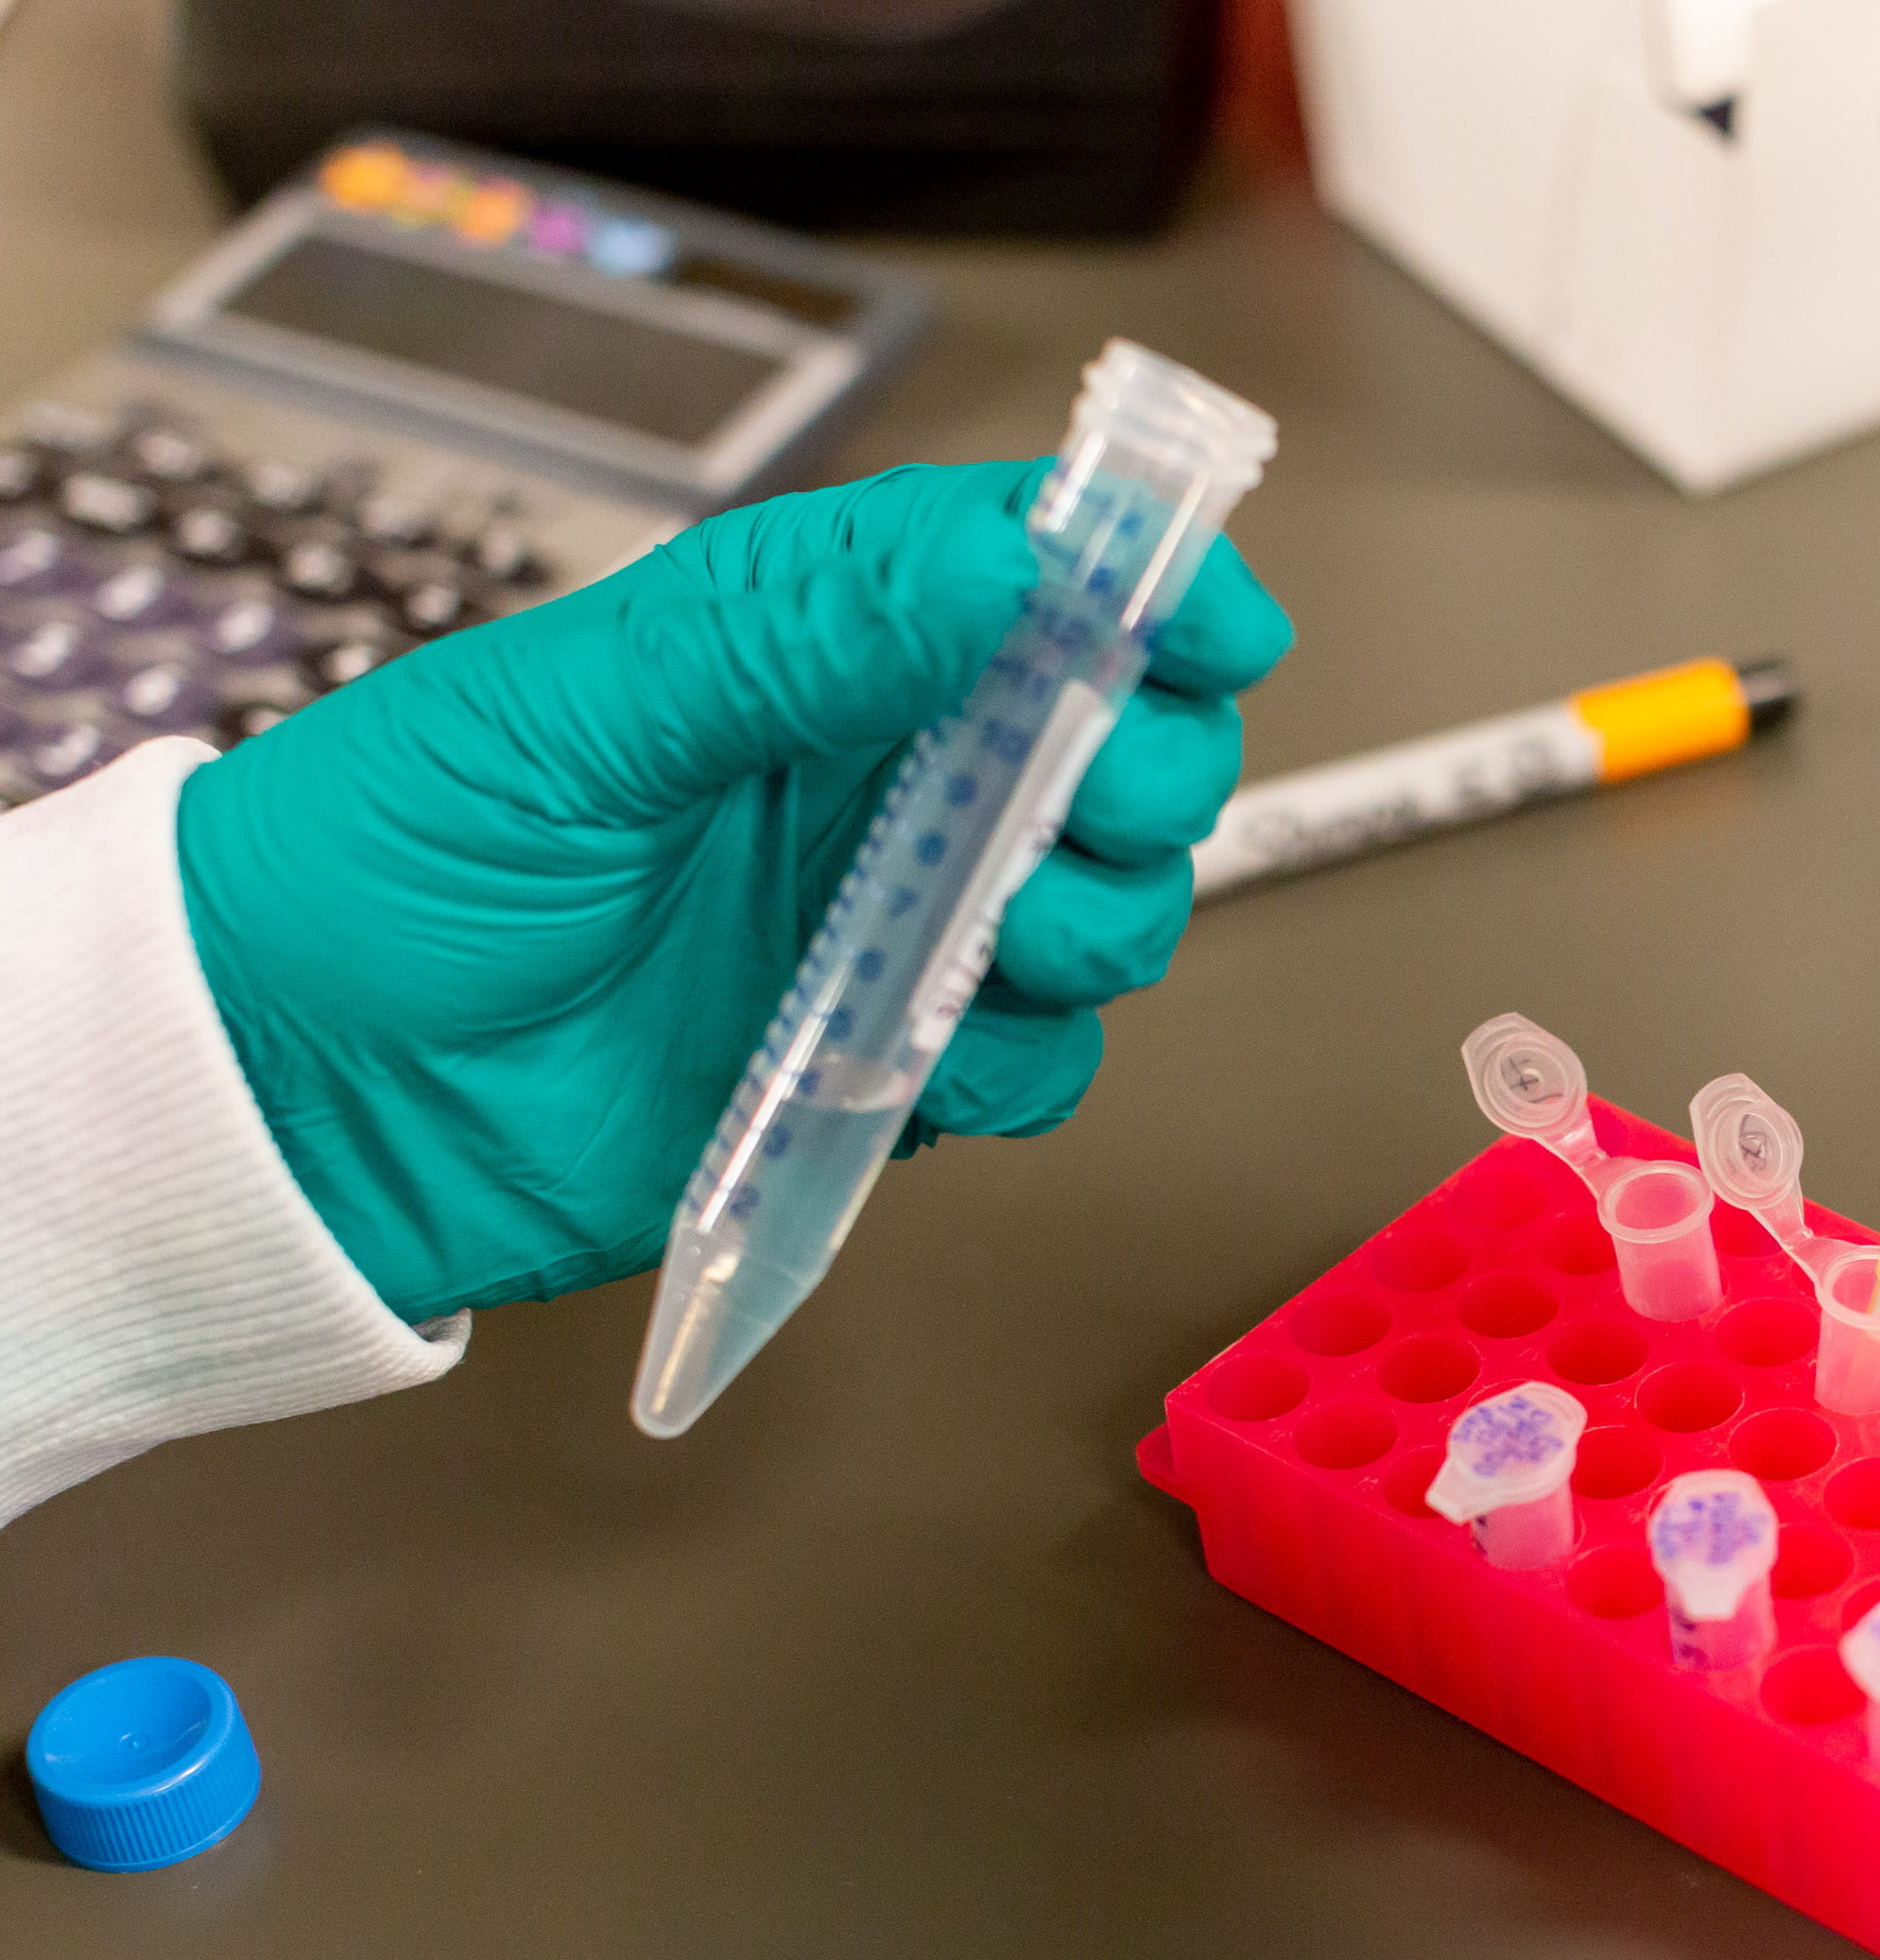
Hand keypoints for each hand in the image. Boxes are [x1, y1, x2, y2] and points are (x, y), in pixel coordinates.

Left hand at [178, 458, 1291, 1322]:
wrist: (298, 1100)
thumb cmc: (384, 869)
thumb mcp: (575, 715)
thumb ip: (794, 638)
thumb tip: (1000, 566)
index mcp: (806, 643)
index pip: (1029, 569)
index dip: (1146, 582)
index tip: (1207, 626)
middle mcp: (877, 772)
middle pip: (1118, 740)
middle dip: (1145, 771)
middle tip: (1083, 804)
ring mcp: (894, 919)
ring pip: (1110, 903)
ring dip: (1098, 922)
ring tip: (997, 939)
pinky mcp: (889, 1062)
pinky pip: (1040, 1060)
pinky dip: (1025, 1061)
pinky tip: (936, 1053)